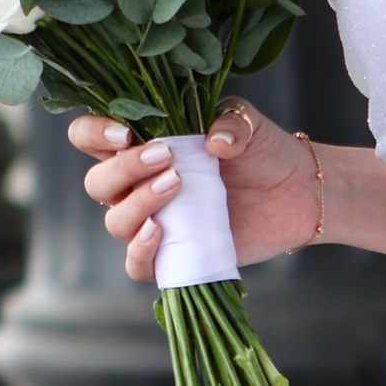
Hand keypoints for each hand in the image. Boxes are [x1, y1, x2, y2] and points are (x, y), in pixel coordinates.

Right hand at [68, 105, 319, 281]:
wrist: (297, 191)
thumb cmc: (263, 150)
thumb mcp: (247, 123)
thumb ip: (230, 121)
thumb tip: (214, 142)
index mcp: (142, 144)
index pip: (89, 137)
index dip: (93, 133)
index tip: (126, 133)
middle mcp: (138, 184)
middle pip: (97, 182)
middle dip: (124, 169)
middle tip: (165, 157)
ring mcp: (153, 220)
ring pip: (115, 221)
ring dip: (139, 204)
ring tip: (178, 186)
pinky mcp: (173, 254)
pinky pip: (136, 265)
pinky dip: (140, 251)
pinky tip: (160, 232)